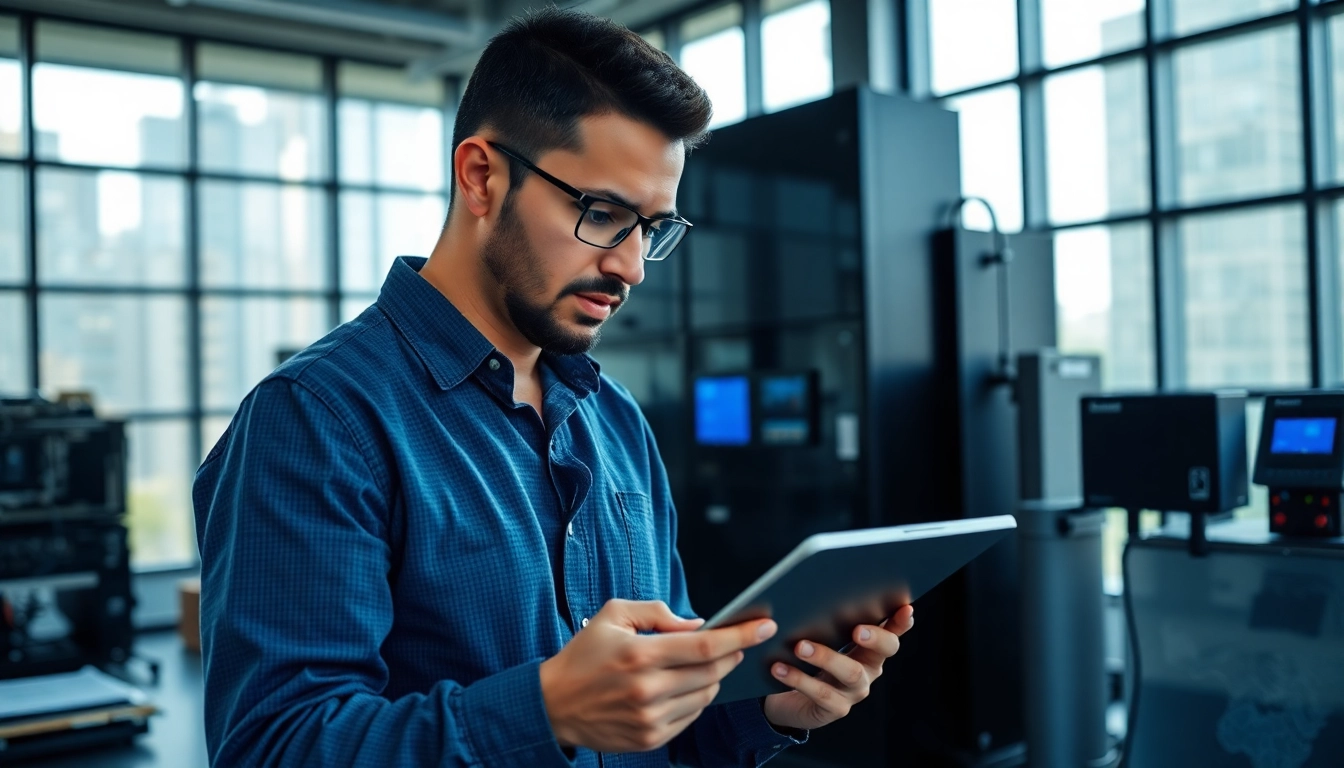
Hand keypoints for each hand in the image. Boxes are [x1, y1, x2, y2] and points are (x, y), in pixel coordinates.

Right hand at [540, 599, 776, 752]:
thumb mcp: (613, 615)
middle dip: (732, 654)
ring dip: (714, 677)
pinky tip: (684, 686)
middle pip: (713, 671)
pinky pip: (692, 716)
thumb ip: (657, 612)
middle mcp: (648, 690)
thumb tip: (698, 624)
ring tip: (703, 664)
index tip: (763, 625)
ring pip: (706, 695)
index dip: (740, 635)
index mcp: (640, 655)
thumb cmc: (584, 655)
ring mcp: (651, 719)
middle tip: (736, 644)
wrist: (553, 705)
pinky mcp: (651, 739)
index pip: (706, 646)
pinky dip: (697, 699)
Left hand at [762, 604, 914, 731]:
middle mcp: (868, 668)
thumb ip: (825, 619)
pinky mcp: (835, 709)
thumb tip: (813, 590)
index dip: (901, 622)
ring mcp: (854, 691)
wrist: (789, 698)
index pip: (891, 631)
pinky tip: (779, 668)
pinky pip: (821, 694)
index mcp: (868, 647)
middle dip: (875, 638)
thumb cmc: (806, 659)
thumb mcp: (818, 637)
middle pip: (884, 652)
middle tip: (857, 630)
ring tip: (801, 647)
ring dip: (826, 657)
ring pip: (850, 673)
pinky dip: (799, 679)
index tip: (906, 608)